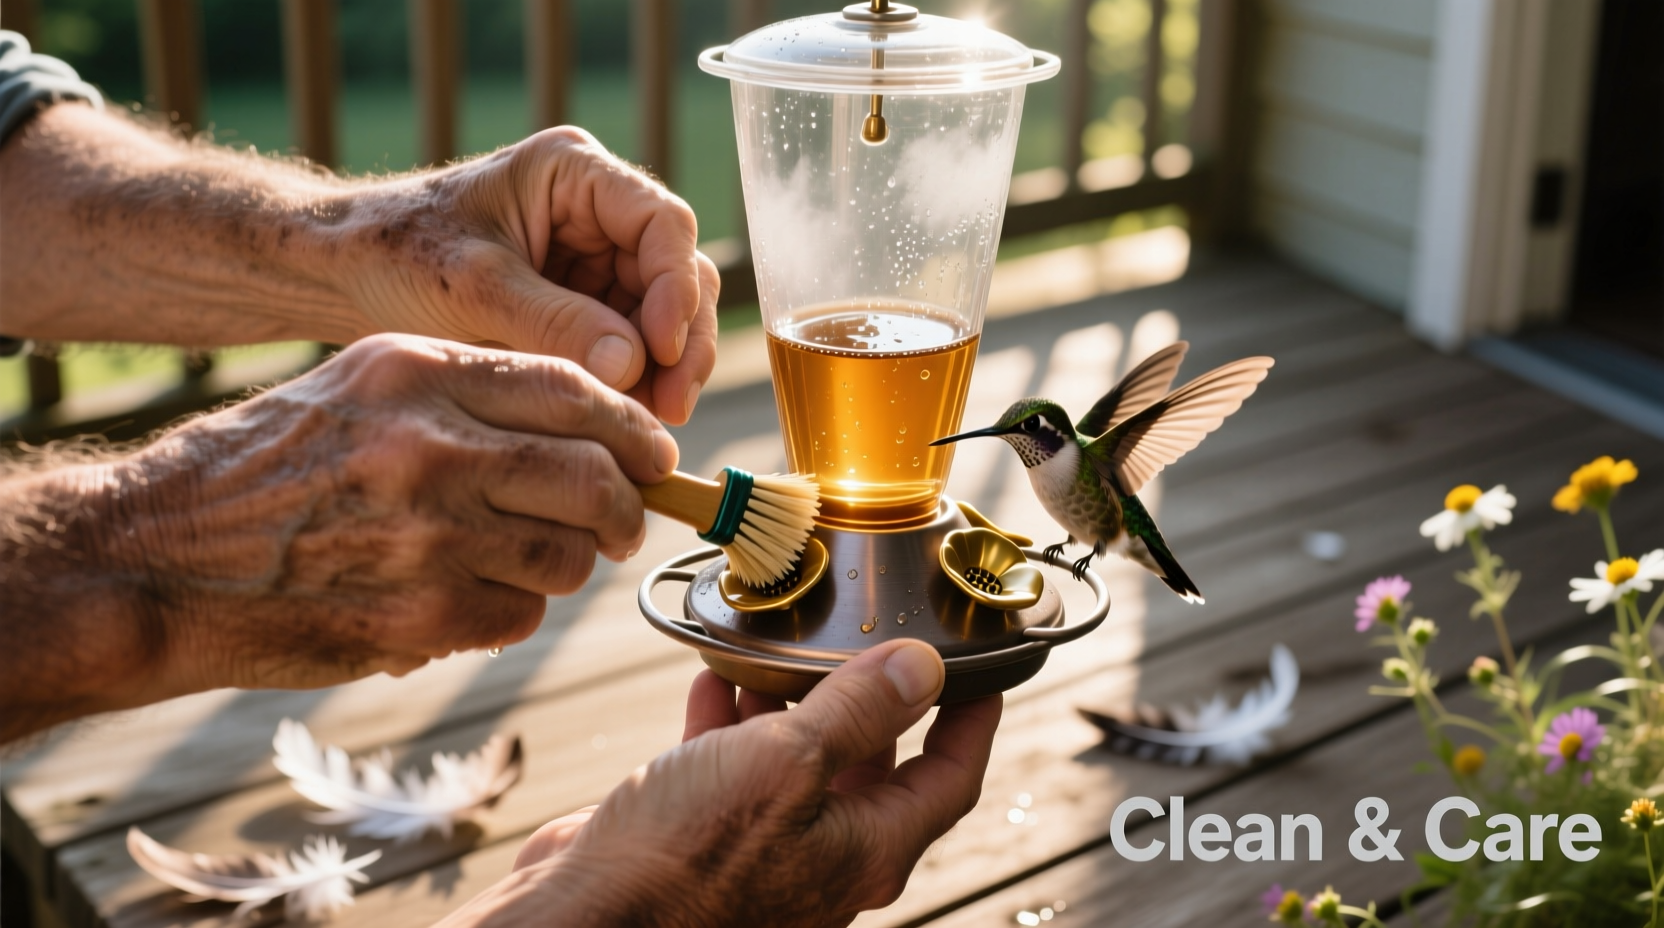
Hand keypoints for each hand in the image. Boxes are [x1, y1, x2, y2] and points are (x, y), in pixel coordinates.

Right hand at [0, 333, 678, 737]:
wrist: (153, 557)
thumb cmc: (262, 467)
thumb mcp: (358, 386)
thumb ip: (470, 393)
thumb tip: (592, 427)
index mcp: (416, 372)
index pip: (575, 390)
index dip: (633, 428)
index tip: (656, 453)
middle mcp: (430, 447)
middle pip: (594, 479)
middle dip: (627, 507)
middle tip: (622, 521)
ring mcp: (427, 537)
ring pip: (568, 556)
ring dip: (565, 564)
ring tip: (518, 558)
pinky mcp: (418, 618)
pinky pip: (520, 616)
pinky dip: (510, 611)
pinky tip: (459, 596)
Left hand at [333, 127, 719, 423]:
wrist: (345, 273)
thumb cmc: (397, 255)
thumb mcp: (473, 288)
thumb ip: (553, 322)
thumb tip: (631, 366)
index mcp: (574, 173)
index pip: (662, 223)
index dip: (676, 287)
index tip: (660, 351)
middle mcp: (598, 211)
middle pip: (678, 273)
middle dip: (678, 343)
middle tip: (670, 409)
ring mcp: (595, 257)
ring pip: (664, 313)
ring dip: (663, 370)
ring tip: (646, 426)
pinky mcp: (585, 302)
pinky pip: (631, 342)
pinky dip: (634, 381)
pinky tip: (622, 419)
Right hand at [438, 641, 1001, 926]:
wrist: (582, 918)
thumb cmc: (681, 864)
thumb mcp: (786, 764)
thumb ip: (858, 712)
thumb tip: (924, 669)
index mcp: (867, 847)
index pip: (951, 777)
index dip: (973, 719)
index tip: (982, 668)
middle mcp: (824, 852)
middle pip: (872, 761)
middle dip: (862, 693)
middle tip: (856, 633)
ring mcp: (763, 847)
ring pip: (797, 758)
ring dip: (789, 698)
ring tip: (774, 645)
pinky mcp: (704, 838)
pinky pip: (734, 768)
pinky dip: (729, 720)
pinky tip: (713, 676)